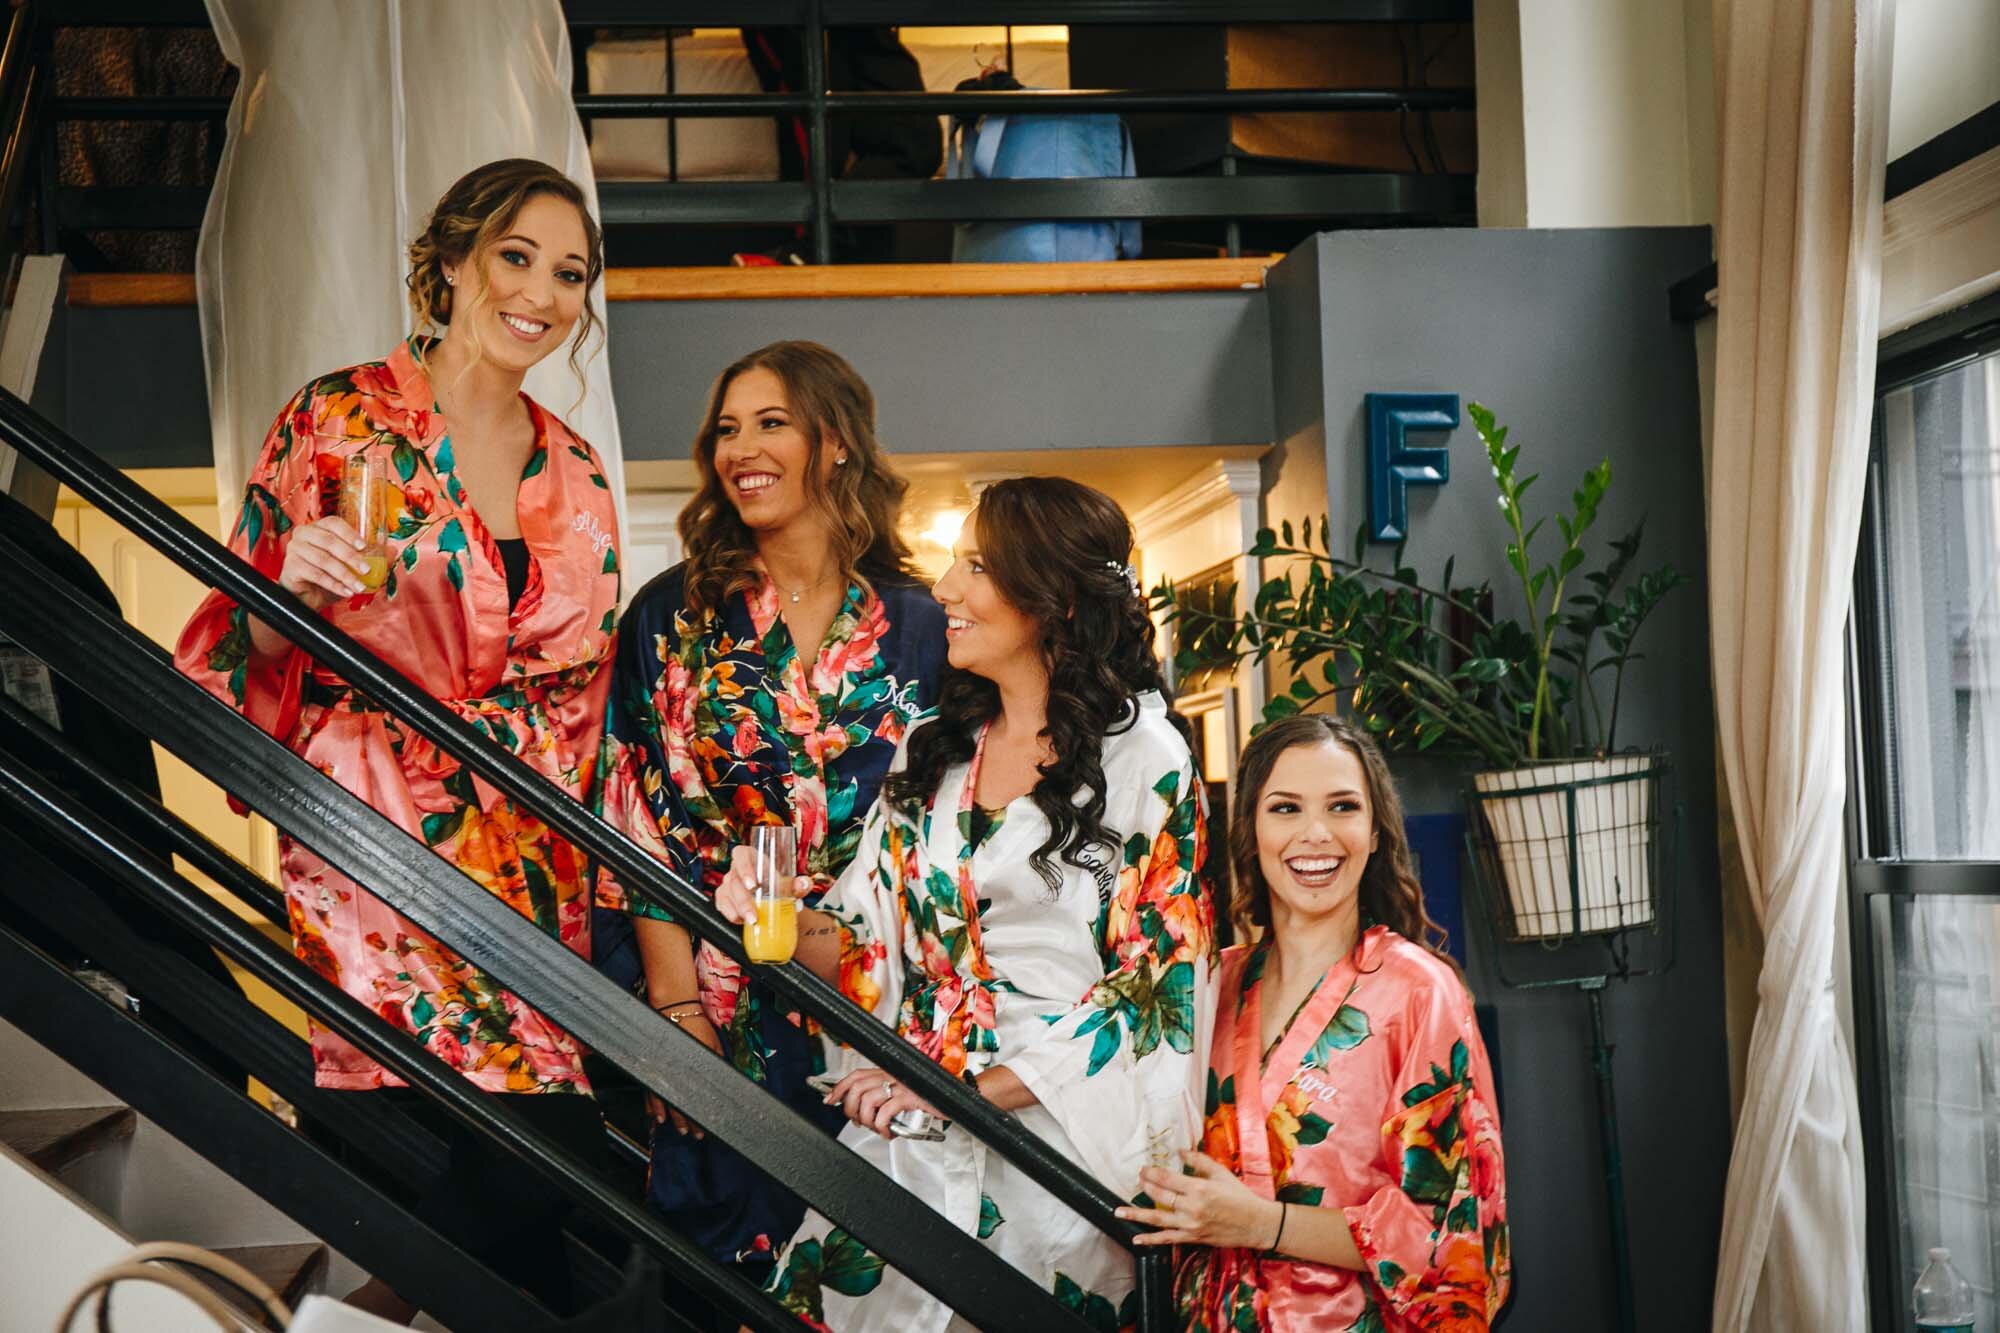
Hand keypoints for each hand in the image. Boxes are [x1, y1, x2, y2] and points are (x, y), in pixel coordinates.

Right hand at [279, 515, 374, 606]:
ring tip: (359, 587)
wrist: (306, 597)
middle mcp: (303, 534)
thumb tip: (393, 550)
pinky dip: (334, 584)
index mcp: (318, 527)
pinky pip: (315, 575)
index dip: (349, 533)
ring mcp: (294, 550)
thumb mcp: (352, 567)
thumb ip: (371, 557)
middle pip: (329, 541)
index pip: (333, 523)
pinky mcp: (290, 567)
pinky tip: (347, 592)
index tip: (364, 546)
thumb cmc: (328, 577)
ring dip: (345, 575)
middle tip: (367, 570)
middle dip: (351, 557)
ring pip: (323, 560)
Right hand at [648, 1005, 724, 1137]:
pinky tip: (655, 1115)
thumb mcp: (713, 1045)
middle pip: (680, 1105)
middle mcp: (676, 1074)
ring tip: (677, 1129)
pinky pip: (649, 1091)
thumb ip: (717, 1064)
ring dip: (670, 1117)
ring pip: (664, 1102)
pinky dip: (652, 1105)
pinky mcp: (651, 1067)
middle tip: (693, 1134)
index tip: (705, 1128)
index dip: (701, 1116)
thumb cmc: (696, 1025)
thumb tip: (727, 1079)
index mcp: (693, 1070)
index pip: (697, 1101)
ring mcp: (662, 1071)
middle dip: (687, 1122)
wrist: (674, 1009)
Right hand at [713, 843, 812, 925]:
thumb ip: (799, 885)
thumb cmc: (780, 887)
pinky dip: (731, 914)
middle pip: (734, 880)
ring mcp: (728, 883)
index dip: (744, 868)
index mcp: (751, 857)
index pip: (741, 854)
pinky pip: (722, 905)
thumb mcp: (790, 886)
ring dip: (739, 910)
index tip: (753, 885)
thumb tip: (804, 884)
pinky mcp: (723, 898)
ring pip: (726, 894)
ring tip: (753, 921)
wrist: (776, 902)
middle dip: (744, 900)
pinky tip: (741, 921)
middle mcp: (736, 869)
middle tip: (755, 915)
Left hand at [823, 1065, 945, 1140]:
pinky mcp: (910, 1098)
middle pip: (857, 1087)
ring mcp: (901, 1085)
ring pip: (867, 1100)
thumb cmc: (930, 1096)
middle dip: (850, 1108)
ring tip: (876, 1128)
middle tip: (858, 1121)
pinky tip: (888, 1133)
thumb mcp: (902, 1093)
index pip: (856, 1075)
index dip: (839, 1087)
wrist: (956, 1096)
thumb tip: (862, 1111)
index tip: (829, 1100)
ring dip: (866, 1119)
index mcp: (888, 1071)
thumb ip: (884, 1097)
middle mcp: (892, 1075)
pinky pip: (886, 1112)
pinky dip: (882, 1126)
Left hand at [1116, 1151, 1283, 1250]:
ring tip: (1118, 1211)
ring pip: (1157, 1219)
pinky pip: (1167, 1239)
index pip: (1167, 1178)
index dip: (1151, 1173)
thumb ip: (1198, 1161)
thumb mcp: (1220, 1173)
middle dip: (1145, 1186)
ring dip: (1136, 1214)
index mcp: (1199, 1188)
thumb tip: (1179, 1150)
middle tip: (1136, 1180)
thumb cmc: (1239, 1195)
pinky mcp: (1192, 1238)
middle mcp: (1192, 1207)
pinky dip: (1151, 1240)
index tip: (1143, 1169)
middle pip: (1159, 1196)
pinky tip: (1136, 1239)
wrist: (1256, 1223)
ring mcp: (1190, 1225)